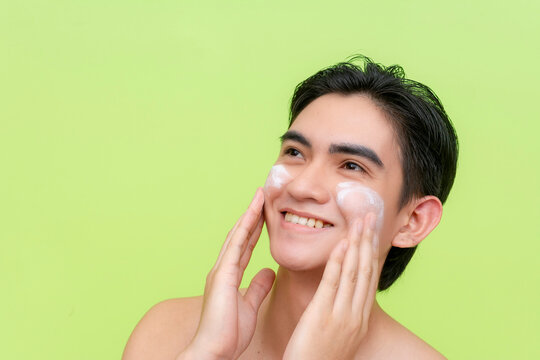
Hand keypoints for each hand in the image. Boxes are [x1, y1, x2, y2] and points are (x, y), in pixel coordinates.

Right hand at [178, 188, 275, 359]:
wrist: (213, 350)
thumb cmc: (227, 332)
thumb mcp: (249, 305)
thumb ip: (257, 287)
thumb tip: (268, 271)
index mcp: (229, 275)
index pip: (245, 246)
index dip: (255, 228)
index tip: (265, 213)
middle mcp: (223, 269)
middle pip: (240, 235)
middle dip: (251, 215)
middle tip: (262, 195)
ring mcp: (221, 270)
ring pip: (237, 235)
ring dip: (249, 215)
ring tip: (259, 196)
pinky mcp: (222, 275)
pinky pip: (236, 246)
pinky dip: (245, 229)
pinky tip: (252, 215)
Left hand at [282, 213, 379, 359]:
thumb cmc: (318, 358)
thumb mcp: (338, 333)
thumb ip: (341, 311)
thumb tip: (340, 292)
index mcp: (359, 317)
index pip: (369, 278)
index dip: (371, 251)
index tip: (372, 231)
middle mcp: (356, 314)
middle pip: (366, 270)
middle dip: (369, 241)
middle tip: (370, 216)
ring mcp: (341, 316)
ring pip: (354, 273)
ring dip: (358, 244)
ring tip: (360, 221)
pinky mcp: (322, 317)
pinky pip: (332, 284)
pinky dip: (338, 262)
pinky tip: (341, 244)